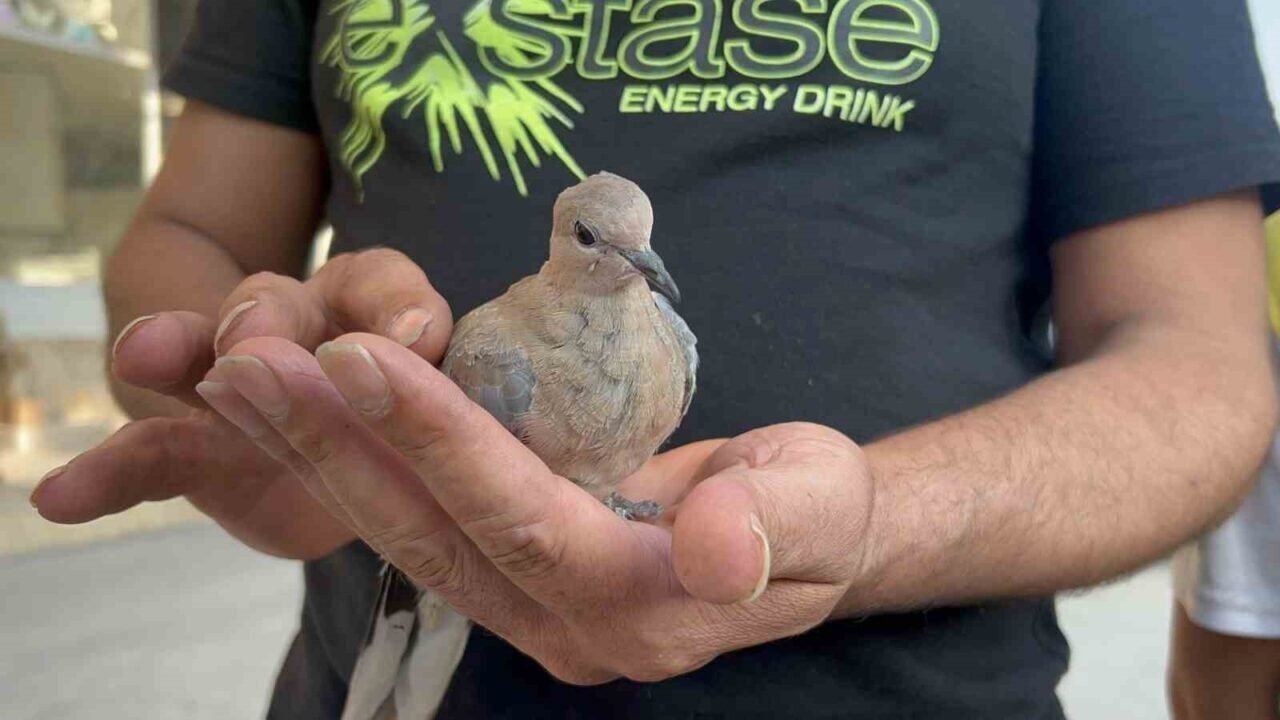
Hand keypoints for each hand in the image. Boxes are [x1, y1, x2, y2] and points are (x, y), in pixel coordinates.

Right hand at [31, 249, 453, 559]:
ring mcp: (239, 386)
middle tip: (254, 341)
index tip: (416, 337)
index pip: (383, 286)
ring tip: (140, 355)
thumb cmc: (414, 428)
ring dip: (173, 350)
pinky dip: (108, 474)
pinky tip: (63, 497)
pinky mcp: (197, 449)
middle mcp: (299, 332)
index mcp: (373, 314)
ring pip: (202, 356)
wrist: (367, 481)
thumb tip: (442, 348)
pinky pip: (149, 454)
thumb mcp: (446, 407)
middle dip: (265, 318)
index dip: (396, 306)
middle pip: (277, 306)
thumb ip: (448, 385)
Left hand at [206, 333, 875, 681]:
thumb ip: (775, 525)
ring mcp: (527, 608)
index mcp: (643, 610)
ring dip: (318, 453)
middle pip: (434, 534)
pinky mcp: (506, 574)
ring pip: (405, 531)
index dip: (443, 441)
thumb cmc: (815, 508)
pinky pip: (416, 520)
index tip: (364, 356)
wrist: (797, 533)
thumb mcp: (823, 503)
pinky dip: (350, 461)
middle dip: (339, 446)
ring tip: (237, 378)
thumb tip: (715, 546)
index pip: (523, 521)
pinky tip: (294, 406)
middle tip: (249, 364)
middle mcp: (565, 627)